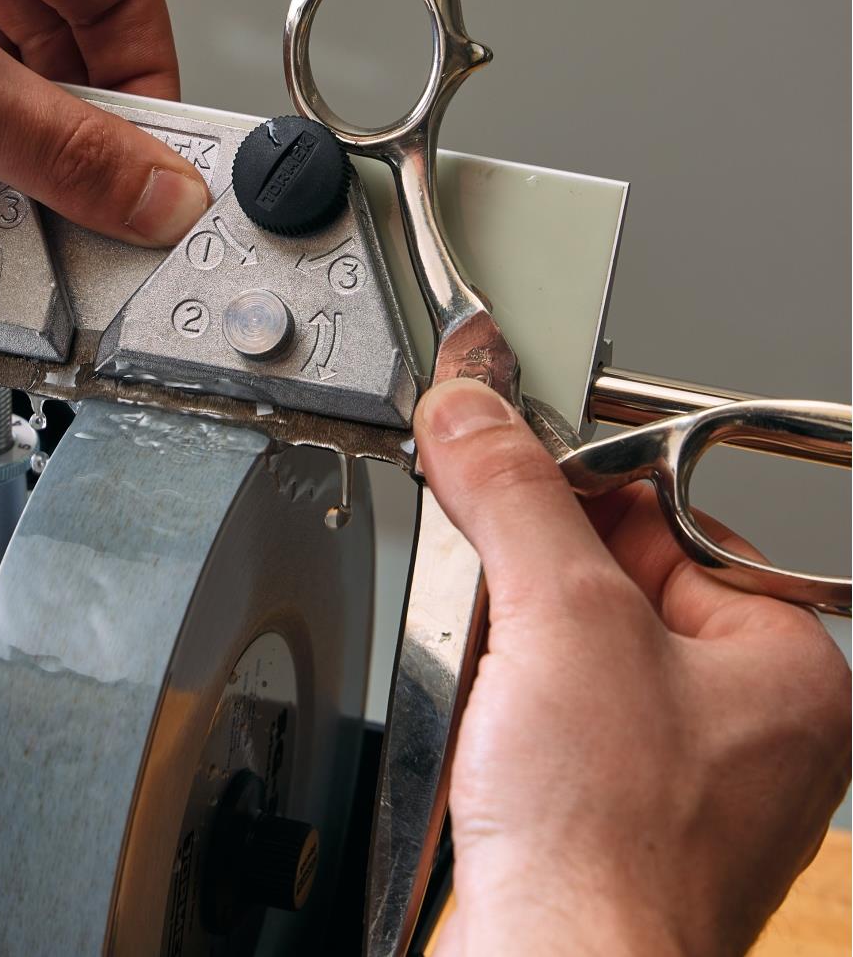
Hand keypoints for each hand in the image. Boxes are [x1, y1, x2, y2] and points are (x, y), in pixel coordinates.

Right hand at [415, 379, 849, 956]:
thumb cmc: (608, 847)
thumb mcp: (560, 617)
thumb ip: (514, 494)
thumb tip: (474, 410)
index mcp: (784, 667)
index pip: (668, 520)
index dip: (581, 487)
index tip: (510, 462)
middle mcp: (742, 722)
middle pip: (611, 579)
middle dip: (531, 566)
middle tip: (483, 568)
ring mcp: (674, 774)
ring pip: (570, 646)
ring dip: (505, 628)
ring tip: (478, 657)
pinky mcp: (605, 809)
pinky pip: (548, 708)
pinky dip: (496, 689)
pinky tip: (473, 711)